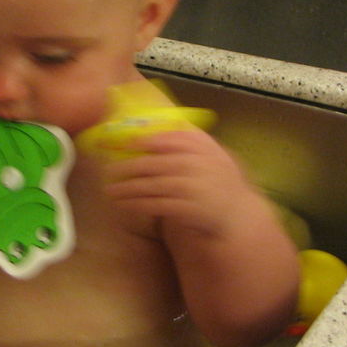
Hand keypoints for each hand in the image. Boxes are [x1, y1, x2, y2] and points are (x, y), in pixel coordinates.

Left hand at [101, 129, 248, 238]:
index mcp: (204, 147)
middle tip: (109, 171)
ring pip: (153, 186)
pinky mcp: (190, 209)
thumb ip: (186, 142)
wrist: (237, 214)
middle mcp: (200, 165)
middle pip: (156, 164)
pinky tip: (125, 204)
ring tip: (110, 191)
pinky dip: (138, 204)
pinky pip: (158, 205)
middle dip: (129, 168)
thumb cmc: (216, 181)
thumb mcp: (209, 155)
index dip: (145, 141)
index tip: (124, 144)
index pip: (171, 138)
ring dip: (128, 188)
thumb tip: (146, 133)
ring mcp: (195, 188)